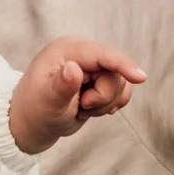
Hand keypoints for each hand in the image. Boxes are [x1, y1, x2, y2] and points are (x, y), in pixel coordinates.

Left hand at [9, 36, 145, 154]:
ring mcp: (91, 65)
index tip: (141, 78)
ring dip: (104, 102)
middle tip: (81, 106)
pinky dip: (111, 103)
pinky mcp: (98, 78)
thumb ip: (62, 86)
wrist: (32, 124)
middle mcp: (81, 53)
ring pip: (120, 83)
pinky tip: (93, 109)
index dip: (123, 65)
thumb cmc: (35, 112)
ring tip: (81, 107)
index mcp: (66, 50)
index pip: (102, 54)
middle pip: (114, 72)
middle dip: (103, 96)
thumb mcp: (47, 102)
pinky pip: (121, 90)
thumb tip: (74, 68)